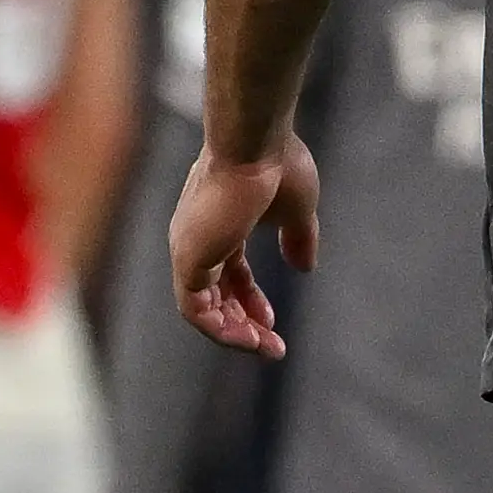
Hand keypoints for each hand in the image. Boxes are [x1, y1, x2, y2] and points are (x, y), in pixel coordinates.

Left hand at [170, 135, 320, 355]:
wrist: (255, 143)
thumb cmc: (277, 166)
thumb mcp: (298, 210)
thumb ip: (299, 239)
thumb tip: (304, 268)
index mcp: (219, 224)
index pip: (229, 272)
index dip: (250, 299)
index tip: (274, 319)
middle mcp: (196, 238)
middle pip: (214, 294)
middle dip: (244, 323)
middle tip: (272, 345)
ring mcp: (189, 249)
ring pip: (202, 308)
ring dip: (234, 333)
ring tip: (265, 348)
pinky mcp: (188, 259)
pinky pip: (196, 310)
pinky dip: (221, 329)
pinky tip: (250, 338)